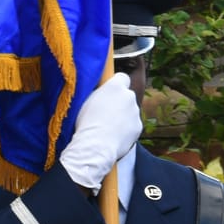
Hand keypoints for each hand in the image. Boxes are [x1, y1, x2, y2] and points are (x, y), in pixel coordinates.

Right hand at [59, 73, 141, 189]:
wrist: (95, 146)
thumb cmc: (85, 123)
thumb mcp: (86, 100)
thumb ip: (99, 93)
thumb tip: (102, 92)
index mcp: (115, 86)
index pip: (122, 77)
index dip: (117, 85)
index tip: (111, 92)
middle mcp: (129, 95)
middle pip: (127, 95)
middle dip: (120, 102)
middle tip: (107, 113)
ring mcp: (135, 111)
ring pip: (130, 111)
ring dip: (123, 117)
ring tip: (109, 128)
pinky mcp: (138, 126)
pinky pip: (133, 125)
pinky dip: (126, 130)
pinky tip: (115, 136)